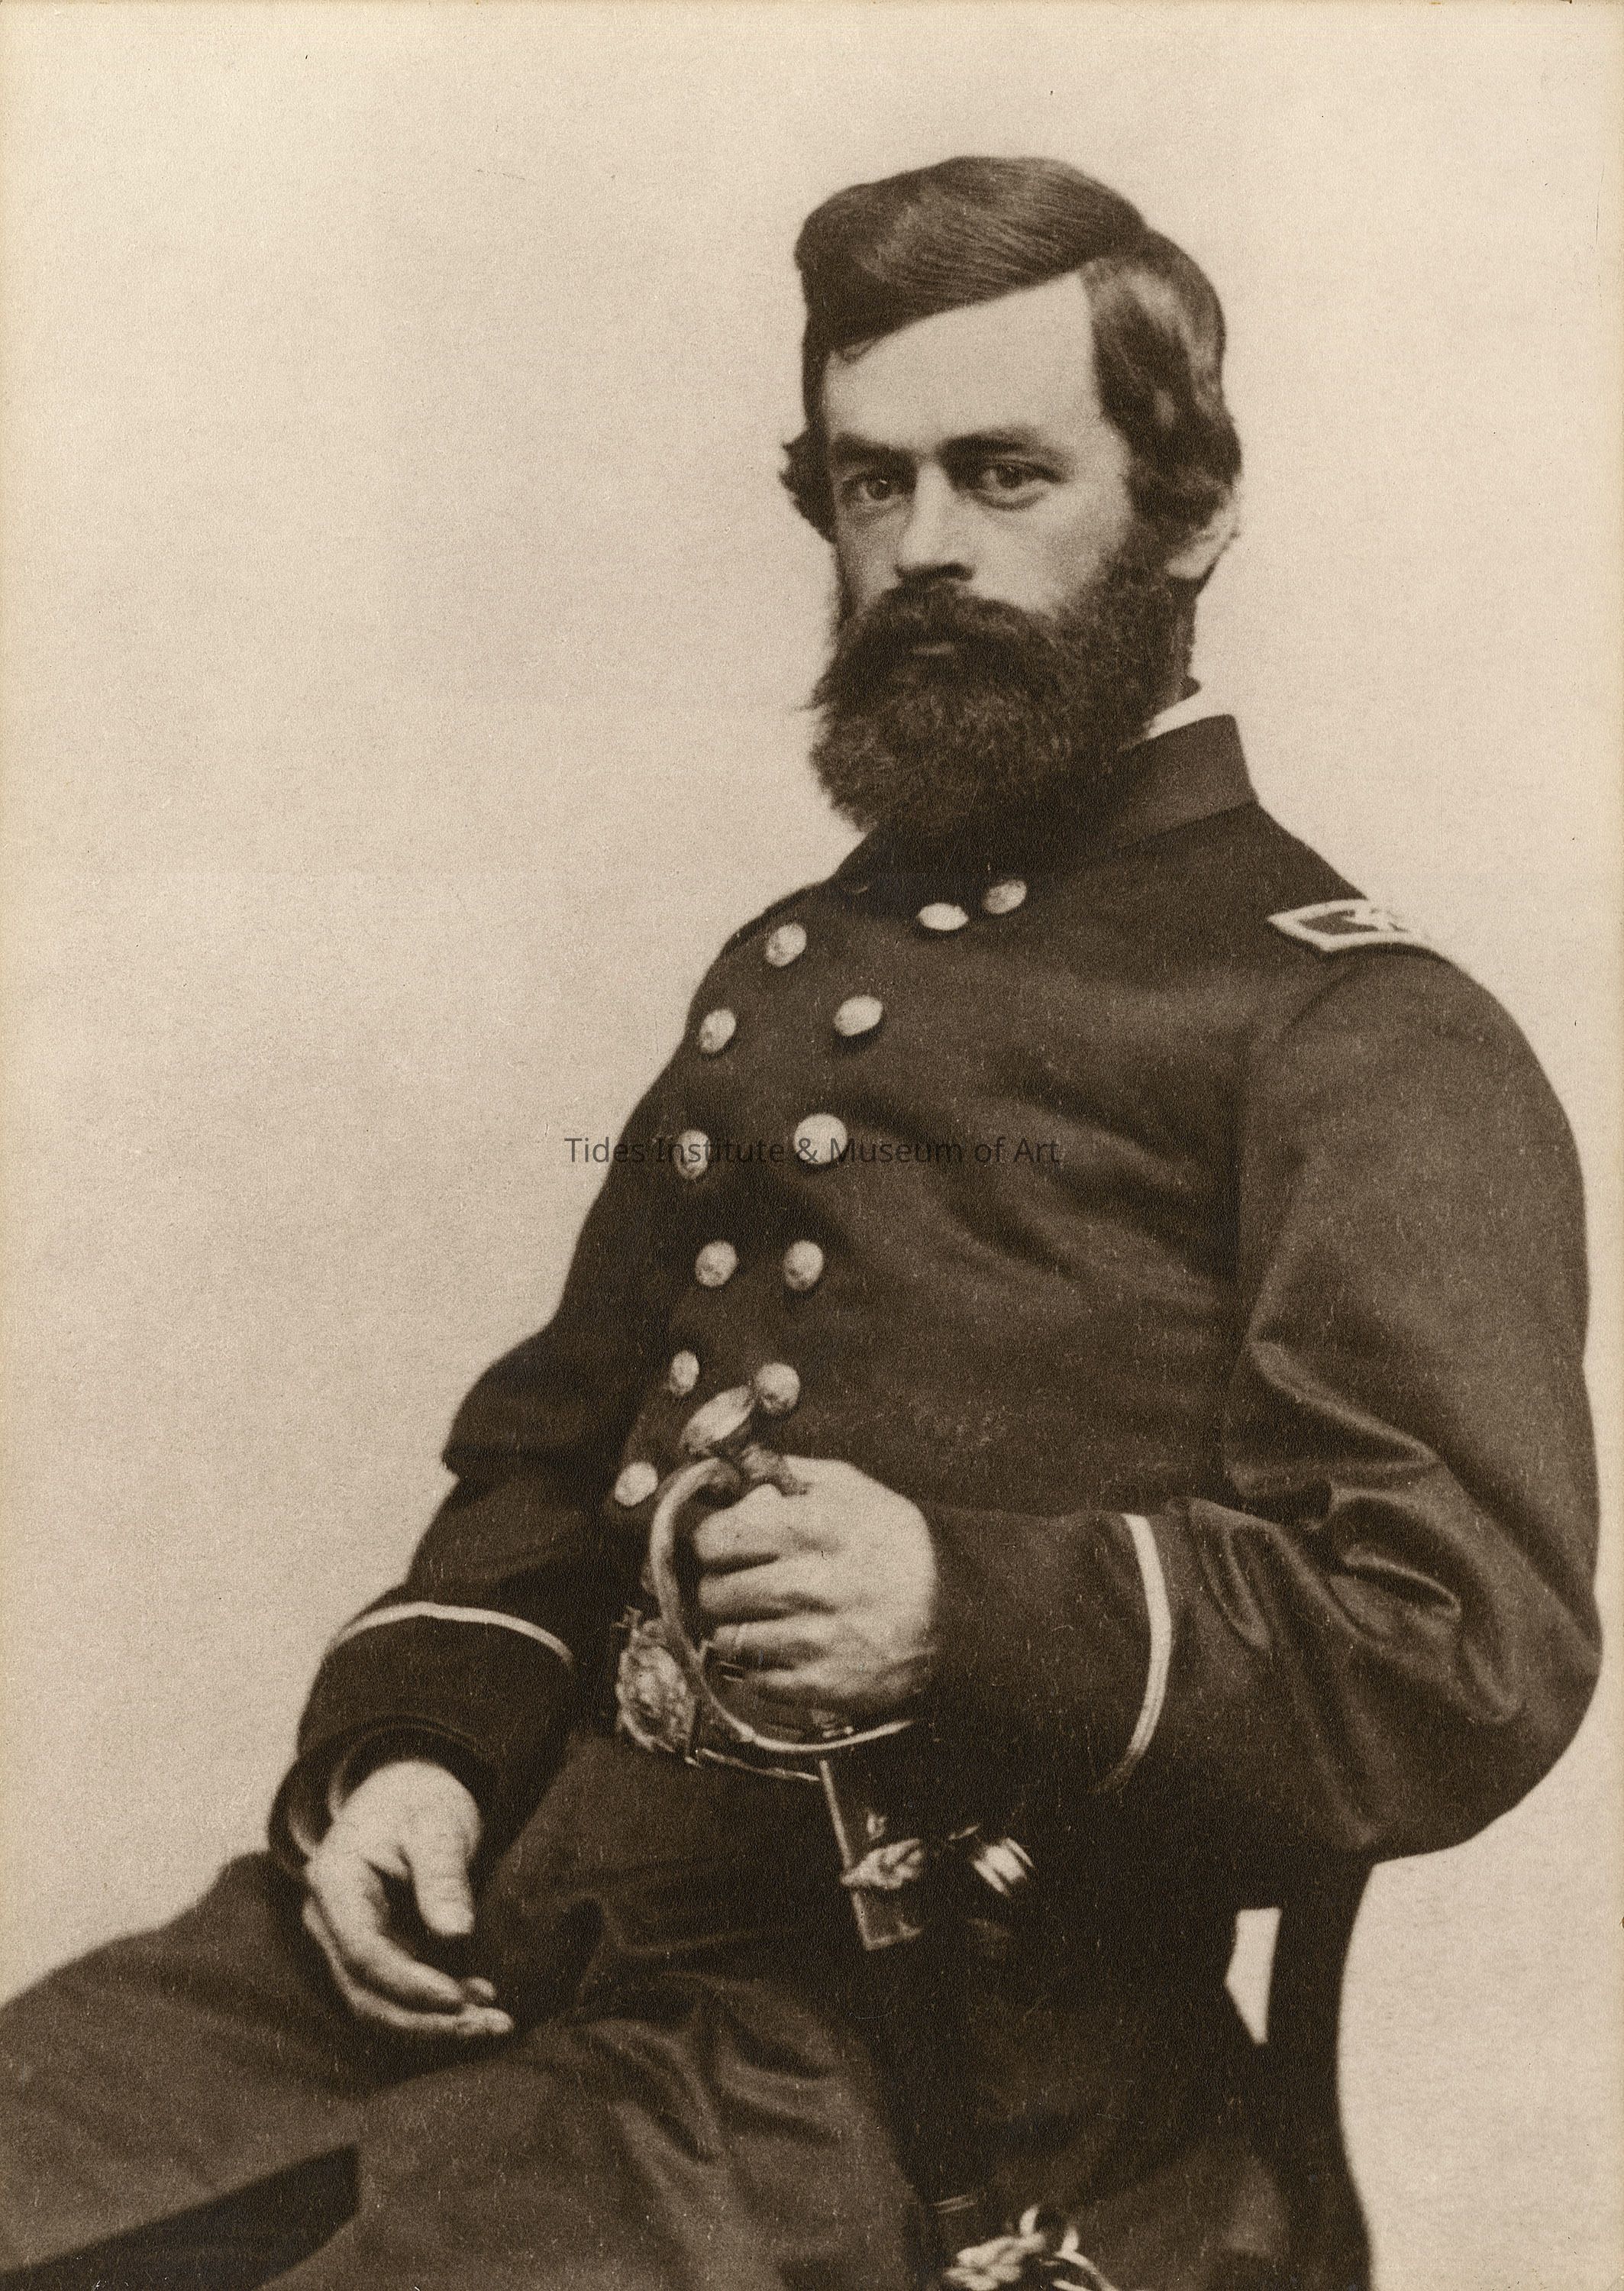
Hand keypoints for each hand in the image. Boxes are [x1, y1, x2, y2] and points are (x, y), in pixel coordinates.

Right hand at [302, 1757, 513, 2041]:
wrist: (407, 1793)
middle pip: (367, 1994)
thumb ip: (442, 1875)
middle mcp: (329, 1923)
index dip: (410, 1984)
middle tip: (490, 2024)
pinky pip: (395, 1997)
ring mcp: (346, 1944)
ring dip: (434, 2025)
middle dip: (427, 2020)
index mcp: (334, 1883)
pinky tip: (480, 2006)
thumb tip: (457, 1934)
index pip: (363, 1952)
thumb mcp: (437, 1825)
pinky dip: (435, 2011)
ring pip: (379, 2006)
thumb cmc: (421, 1802)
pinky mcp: (372, 1957)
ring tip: (494, 2023)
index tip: (460, 1999)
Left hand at [691, 1456, 936, 1715]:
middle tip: (741, 1584)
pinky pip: (755, 1680)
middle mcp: (807, 1585)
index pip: (716, 1538)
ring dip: (737, 1629)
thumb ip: (789, 1476)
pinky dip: (762, 1667)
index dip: (711, 1541)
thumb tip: (732, 1477)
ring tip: (765, 1617)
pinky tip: (788, 1648)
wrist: (957, 1614)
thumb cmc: (897, 1545)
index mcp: (811, 1529)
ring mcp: (813, 1640)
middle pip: (714, 1592)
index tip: (721, 1545)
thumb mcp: (854, 1490)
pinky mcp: (820, 1685)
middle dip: (720, 1586)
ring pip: (727, 1639)